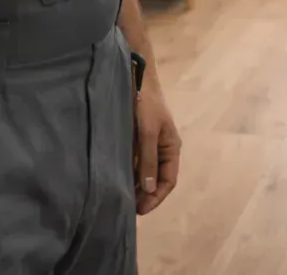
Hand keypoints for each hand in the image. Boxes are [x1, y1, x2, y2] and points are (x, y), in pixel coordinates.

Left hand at [134, 84, 179, 214]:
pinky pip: (133, 162)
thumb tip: (150, 189)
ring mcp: (147, 145)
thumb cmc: (146, 104)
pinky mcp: (135, 139)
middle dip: (145, 195)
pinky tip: (116, 180)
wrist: (135, 77)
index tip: (141, 210)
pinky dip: (127, 173)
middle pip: (156, 179)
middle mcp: (161, 149)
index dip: (157, 197)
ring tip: (121, 198)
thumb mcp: (148, 132)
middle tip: (127, 209)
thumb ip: (148, 160)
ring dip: (136, 186)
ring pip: (144, 172)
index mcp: (171, 148)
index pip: (168, 180)